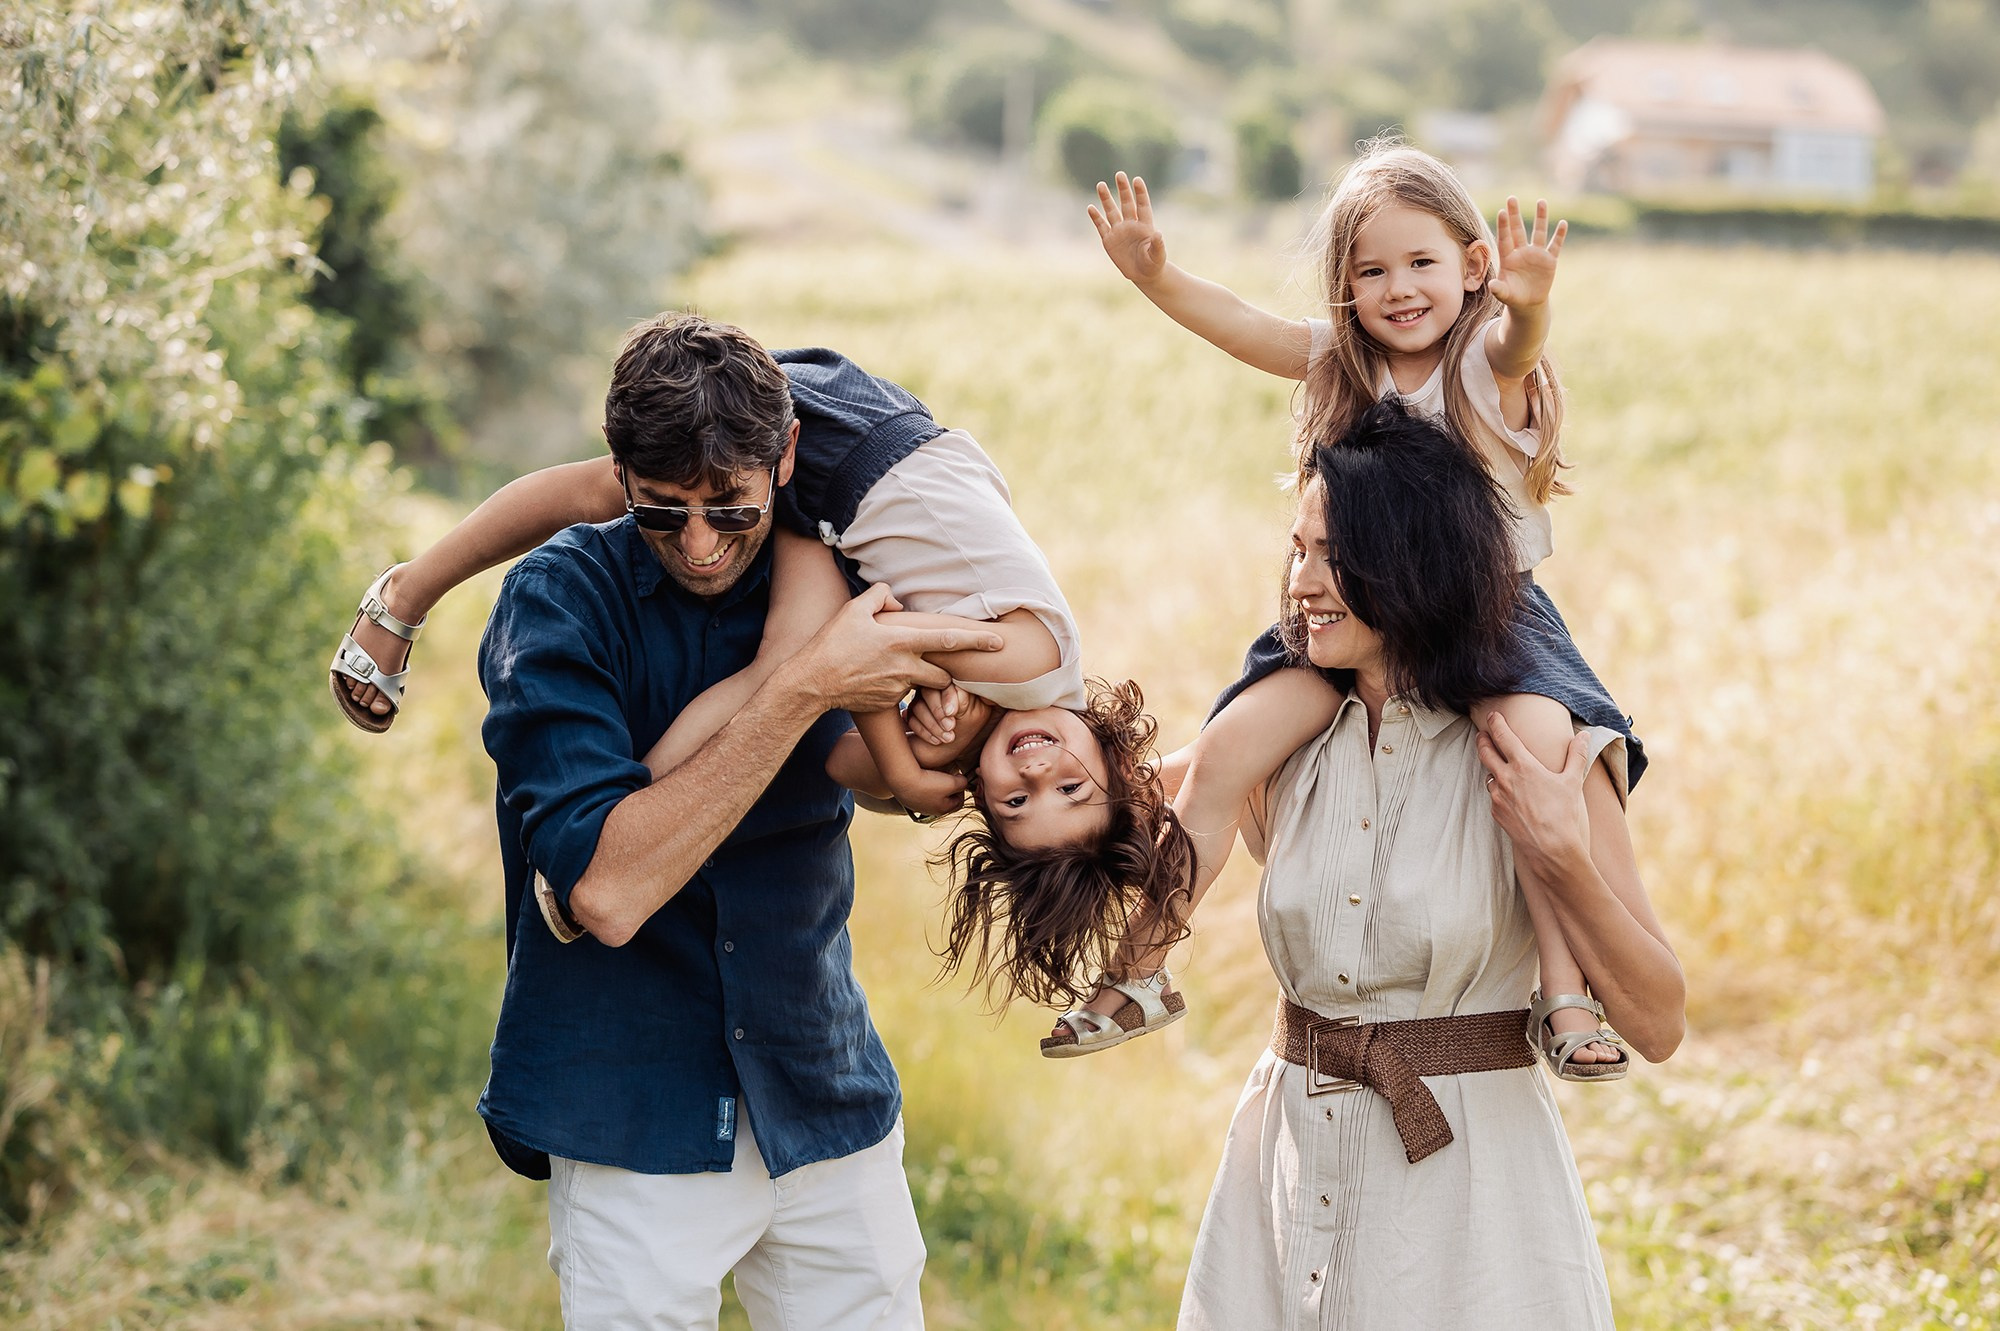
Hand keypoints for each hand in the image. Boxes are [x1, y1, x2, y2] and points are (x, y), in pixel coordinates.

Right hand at [793, 584, 1002, 714]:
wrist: (812, 682)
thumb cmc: (831, 643)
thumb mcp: (854, 610)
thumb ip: (880, 598)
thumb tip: (898, 601)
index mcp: (901, 641)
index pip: (948, 640)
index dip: (977, 640)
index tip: (999, 642)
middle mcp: (904, 666)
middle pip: (944, 674)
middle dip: (949, 673)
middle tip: (948, 669)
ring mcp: (897, 688)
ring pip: (926, 687)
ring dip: (925, 682)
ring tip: (904, 675)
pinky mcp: (888, 703)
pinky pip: (904, 696)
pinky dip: (899, 689)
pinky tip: (878, 682)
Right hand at [889, 765, 970, 817]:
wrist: (902, 779)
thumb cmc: (930, 781)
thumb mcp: (952, 782)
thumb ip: (963, 783)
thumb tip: (964, 782)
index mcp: (943, 809)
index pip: (959, 802)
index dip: (961, 789)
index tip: (959, 778)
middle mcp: (930, 811)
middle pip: (945, 801)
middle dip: (949, 790)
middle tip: (948, 777)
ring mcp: (917, 806)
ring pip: (932, 798)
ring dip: (935, 788)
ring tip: (934, 776)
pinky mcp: (907, 799)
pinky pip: (920, 794)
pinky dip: (923, 787)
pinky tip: (921, 777)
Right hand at [909, 690, 994, 769]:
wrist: (952, 751)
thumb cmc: (968, 728)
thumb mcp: (973, 715)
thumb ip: (964, 699)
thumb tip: (952, 694)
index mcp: (953, 683)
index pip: (945, 681)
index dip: (947, 696)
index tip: (952, 713)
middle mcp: (934, 687)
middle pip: (928, 690)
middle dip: (937, 710)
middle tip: (950, 727)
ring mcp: (920, 699)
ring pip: (917, 705)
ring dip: (932, 724)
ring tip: (948, 738)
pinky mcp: (911, 713)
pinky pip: (910, 718)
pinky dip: (923, 731)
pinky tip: (936, 741)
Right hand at [1088, 172, 1166, 286]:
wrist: (1143, 274)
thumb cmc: (1153, 264)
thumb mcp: (1157, 256)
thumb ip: (1158, 245)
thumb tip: (1158, 234)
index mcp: (1145, 226)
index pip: (1142, 206)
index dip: (1140, 193)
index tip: (1137, 180)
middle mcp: (1131, 224)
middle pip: (1126, 203)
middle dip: (1123, 190)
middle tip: (1120, 174)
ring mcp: (1119, 231)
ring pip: (1111, 211)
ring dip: (1106, 199)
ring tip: (1100, 184)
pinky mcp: (1109, 240)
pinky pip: (1101, 227)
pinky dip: (1096, 218)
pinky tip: (1090, 207)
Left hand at [1476, 712, 1591, 874]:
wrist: (1551, 848)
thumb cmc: (1564, 814)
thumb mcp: (1572, 781)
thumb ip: (1577, 755)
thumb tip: (1584, 736)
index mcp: (1523, 766)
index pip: (1503, 737)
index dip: (1496, 723)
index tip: (1493, 715)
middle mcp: (1505, 779)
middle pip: (1485, 753)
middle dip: (1483, 740)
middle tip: (1482, 734)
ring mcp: (1498, 797)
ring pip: (1489, 776)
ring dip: (1492, 768)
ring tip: (1498, 765)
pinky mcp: (1496, 813)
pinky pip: (1494, 796)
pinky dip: (1499, 790)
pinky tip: (1508, 793)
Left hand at [1487, 197, 1566, 313]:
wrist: (1527, 302)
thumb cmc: (1512, 296)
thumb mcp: (1504, 294)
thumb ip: (1499, 289)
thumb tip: (1492, 286)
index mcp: (1508, 258)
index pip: (1505, 239)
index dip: (1504, 226)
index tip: (1502, 212)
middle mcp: (1521, 252)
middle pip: (1518, 230)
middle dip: (1515, 215)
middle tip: (1511, 198)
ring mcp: (1536, 254)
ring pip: (1539, 232)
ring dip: (1540, 218)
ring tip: (1541, 201)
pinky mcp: (1549, 260)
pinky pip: (1555, 245)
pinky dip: (1559, 235)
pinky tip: (1562, 224)